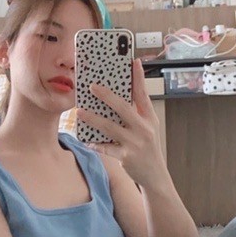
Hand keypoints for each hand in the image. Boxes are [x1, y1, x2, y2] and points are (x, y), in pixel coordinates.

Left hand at [76, 58, 166, 186]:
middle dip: (107, 96)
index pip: (143, 94)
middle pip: (124, 108)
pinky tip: (86, 141)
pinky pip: (106, 148)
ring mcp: (135, 143)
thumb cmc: (147, 148)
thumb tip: (116, 98)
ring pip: (110, 127)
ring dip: (93, 118)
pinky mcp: (126, 157)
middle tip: (92, 87)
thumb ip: (136, 113)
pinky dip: (95, 144)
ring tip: (79, 111)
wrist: (155, 175)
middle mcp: (144, 129)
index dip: (138, 77)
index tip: (133, 61)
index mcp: (149, 118)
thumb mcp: (148, 128)